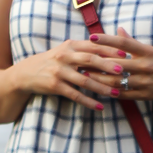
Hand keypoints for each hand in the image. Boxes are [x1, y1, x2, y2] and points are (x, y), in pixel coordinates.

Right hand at [12, 37, 127, 111]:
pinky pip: (76, 95)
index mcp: (70, 45)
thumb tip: (110, 50)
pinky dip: (89, 101)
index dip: (110, 50)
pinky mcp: (55, 86)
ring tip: (117, 93)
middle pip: (91, 60)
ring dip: (102, 88)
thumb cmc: (52, 61)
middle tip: (123, 72)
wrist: (26, 73)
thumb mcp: (66, 51)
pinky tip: (100, 107)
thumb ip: (84, 50)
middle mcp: (65, 56)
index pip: (93, 46)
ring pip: (85, 80)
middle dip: (108, 66)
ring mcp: (59, 71)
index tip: (126, 54)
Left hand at [88, 29, 152, 119]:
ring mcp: (145, 82)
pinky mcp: (145, 95)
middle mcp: (146, 66)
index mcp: (148, 51)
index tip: (91, 36)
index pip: (123, 43)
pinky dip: (110, 92)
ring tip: (85, 76)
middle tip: (80, 59)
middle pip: (116, 63)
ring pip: (116, 81)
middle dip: (96, 62)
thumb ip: (134, 42)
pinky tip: (99, 89)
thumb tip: (118, 29)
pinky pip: (123, 94)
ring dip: (99, 79)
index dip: (106, 39)